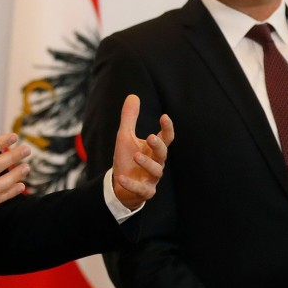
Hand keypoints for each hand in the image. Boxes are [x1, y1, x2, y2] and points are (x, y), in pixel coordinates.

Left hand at [110, 94, 174, 208]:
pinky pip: (141, 189)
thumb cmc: (127, 159)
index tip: (165, 116)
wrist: (120, 186)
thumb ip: (130, 118)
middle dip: (159, 145)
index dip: (167, 128)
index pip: (166, 137)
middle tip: (151, 136)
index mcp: (154, 149)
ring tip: (136, 155)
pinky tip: (121, 178)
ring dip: (147, 163)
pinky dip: (132, 184)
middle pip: (163, 154)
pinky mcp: (144, 192)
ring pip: (156, 171)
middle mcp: (156, 163)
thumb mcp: (125, 136)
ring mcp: (152, 178)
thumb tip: (133, 96)